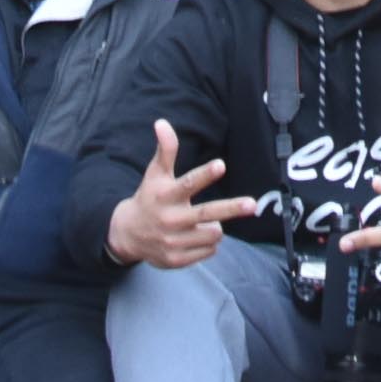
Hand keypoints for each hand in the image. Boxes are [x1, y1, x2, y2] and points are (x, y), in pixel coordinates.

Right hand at [108, 118, 255, 270]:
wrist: (127, 235)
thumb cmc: (148, 198)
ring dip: (215, 226)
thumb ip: (165, 150)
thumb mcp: (155, 173)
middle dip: (232, 208)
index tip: (221, 164)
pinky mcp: (177, 259)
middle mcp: (170, 219)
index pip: (188, 183)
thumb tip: (162, 122)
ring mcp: (173, 242)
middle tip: (252, 204)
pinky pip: (209, 250)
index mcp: (166, 196)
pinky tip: (194, 236)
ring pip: (213, 233)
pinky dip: (208, 242)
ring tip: (202, 221)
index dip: (205, 174)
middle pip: (207, 213)